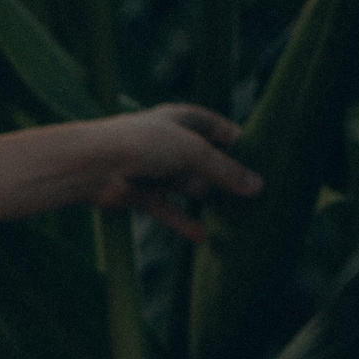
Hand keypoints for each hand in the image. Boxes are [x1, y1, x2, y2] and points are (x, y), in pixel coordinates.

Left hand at [85, 103, 261, 243]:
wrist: (92, 165)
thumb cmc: (143, 144)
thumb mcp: (193, 152)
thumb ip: (225, 170)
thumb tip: (258, 188)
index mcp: (183, 119)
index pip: (221, 129)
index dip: (241, 144)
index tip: (265, 163)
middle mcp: (171, 143)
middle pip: (208, 161)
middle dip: (229, 178)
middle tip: (258, 197)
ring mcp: (156, 170)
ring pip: (190, 187)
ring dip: (210, 201)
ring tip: (239, 219)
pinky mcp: (143, 195)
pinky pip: (170, 211)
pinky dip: (185, 224)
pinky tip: (204, 238)